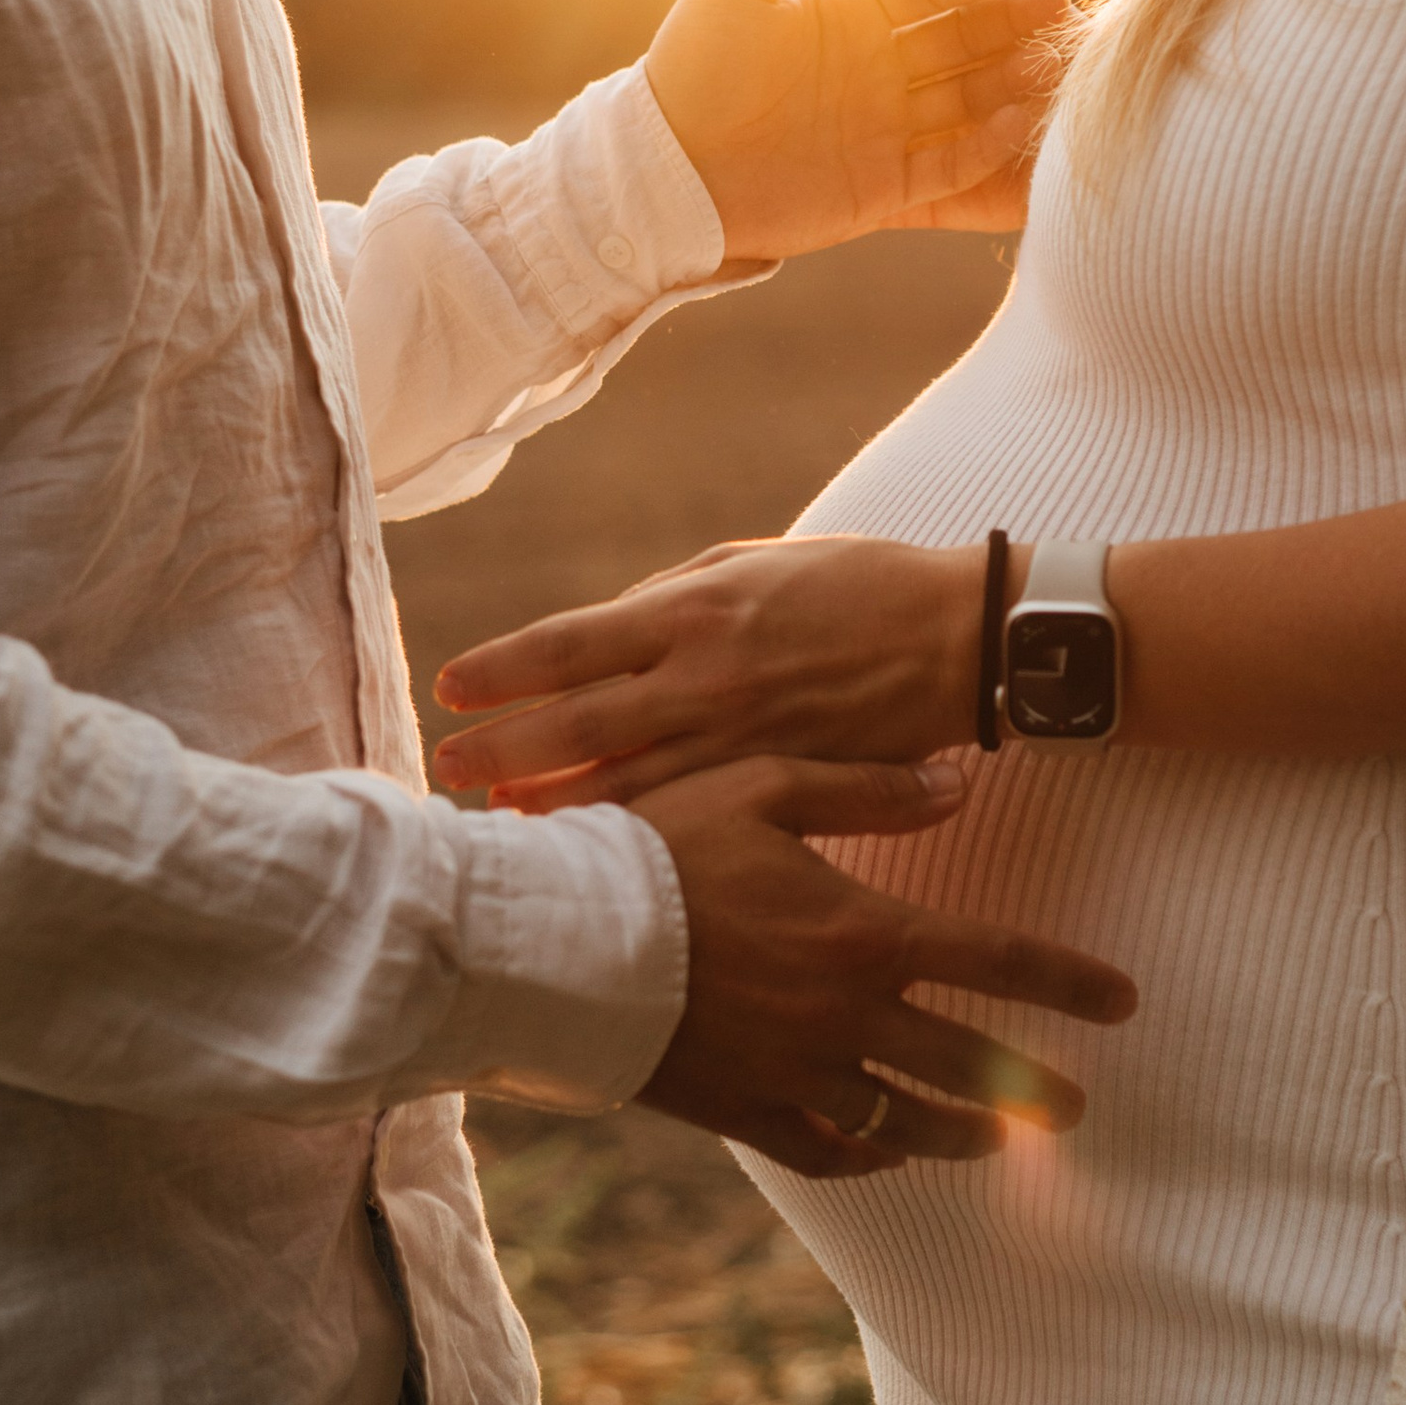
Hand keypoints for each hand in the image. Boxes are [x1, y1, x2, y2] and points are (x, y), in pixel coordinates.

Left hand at [438, 533, 977, 808]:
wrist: (958, 639)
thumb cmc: (857, 586)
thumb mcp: (756, 563)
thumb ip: (674, 599)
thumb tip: (602, 634)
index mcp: (694, 607)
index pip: (570, 642)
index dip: (501, 669)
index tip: (449, 686)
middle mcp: (705, 674)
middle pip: (577, 725)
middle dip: (503, 750)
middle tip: (447, 770)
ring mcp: (740, 737)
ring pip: (623, 783)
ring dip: (554, 802)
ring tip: (501, 815)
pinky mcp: (776, 781)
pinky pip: (687, 813)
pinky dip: (632, 828)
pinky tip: (596, 841)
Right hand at [631, 753, 1135, 1175]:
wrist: (555, 938)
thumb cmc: (656, 845)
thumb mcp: (761, 786)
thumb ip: (868, 788)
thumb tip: (959, 783)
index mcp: (861, 931)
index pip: (995, 960)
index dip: (1068, 982)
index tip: (1122, 1001)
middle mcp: (843, 1013)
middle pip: (966, 1062)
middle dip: (1032, 1086)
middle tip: (1075, 1107)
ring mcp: (795, 1071)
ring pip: (904, 1120)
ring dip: (962, 1131)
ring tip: (999, 1140)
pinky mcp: (744, 1110)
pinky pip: (827, 1147)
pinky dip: (868, 1152)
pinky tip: (889, 1148)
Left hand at [642, 0, 1067, 261]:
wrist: (664, 168)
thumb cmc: (692, 67)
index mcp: (852, 12)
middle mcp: (879, 66)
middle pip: (960, 38)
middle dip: (1006, 23)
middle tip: (1054, 8)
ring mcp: (887, 126)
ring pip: (967, 98)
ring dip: (1008, 81)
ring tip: (1047, 65)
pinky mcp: (888, 187)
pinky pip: (951, 164)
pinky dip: (985, 146)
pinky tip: (1016, 123)